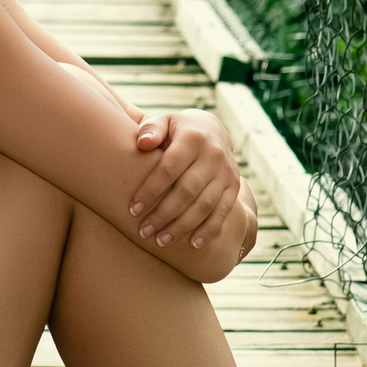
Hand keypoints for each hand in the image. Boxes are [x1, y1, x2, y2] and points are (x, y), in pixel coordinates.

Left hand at [128, 110, 242, 251]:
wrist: (213, 130)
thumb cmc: (177, 130)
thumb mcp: (164, 122)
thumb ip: (151, 129)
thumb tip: (143, 143)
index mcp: (193, 138)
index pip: (168, 169)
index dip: (150, 191)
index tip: (132, 209)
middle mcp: (213, 155)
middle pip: (186, 191)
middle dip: (163, 214)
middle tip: (144, 231)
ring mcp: (226, 172)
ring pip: (204, 205)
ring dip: (182, 226)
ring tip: (161, 241)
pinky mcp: (233, 187)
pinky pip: (223, 212)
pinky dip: (209, 230)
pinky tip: (193, 245)